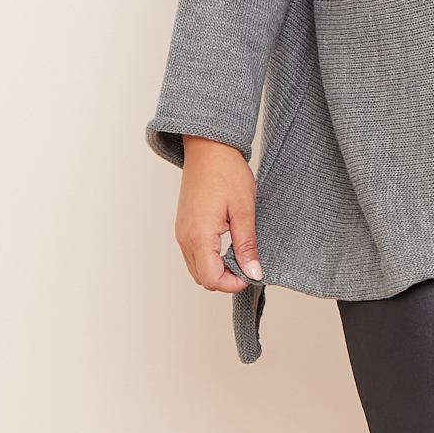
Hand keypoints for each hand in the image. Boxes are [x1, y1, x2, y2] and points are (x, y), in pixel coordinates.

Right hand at [175, 137, 261, 292]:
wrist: (209, 149)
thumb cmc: (226, 173)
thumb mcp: (244, 211)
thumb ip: (246, 246)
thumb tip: (252, 272)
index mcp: (199, 236)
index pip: (212, 279)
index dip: (233, 283)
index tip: (251, 272)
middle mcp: (185, 238)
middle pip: (202, 279)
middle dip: (226, 279)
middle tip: (248, 264)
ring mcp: (181, 233)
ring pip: (197, 269)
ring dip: (217, 270)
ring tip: (239, 254)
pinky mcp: (183, 228)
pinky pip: (193, 255)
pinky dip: (210, 259)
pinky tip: (227, 246)